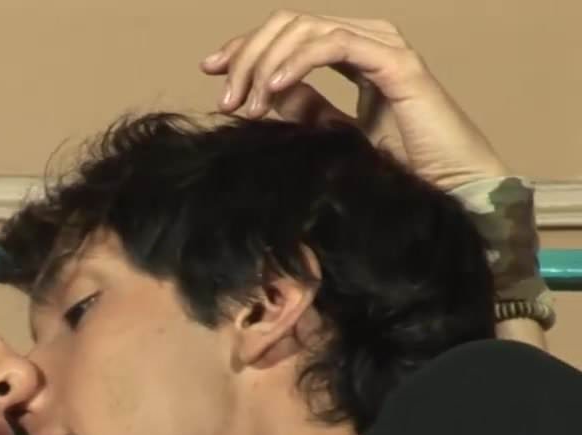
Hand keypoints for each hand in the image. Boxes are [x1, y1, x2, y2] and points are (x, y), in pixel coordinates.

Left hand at [200, 11, 508, 190]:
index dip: (244, 46)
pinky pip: (335, 44)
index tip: (210, 70)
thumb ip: (301, 108)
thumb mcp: (329, 135)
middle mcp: (366, 39)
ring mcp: (383, 45)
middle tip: (227, 100)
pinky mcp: (397, 62)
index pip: (286, 33)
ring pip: (306, 28)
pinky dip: (298, 61)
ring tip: (247, 104)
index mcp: (350, 52)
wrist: (445, 188)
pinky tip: (274, 88)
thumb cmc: (394, 168)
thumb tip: (258, 92)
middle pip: (289, 23)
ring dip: (265, 63)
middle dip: (248, 56)